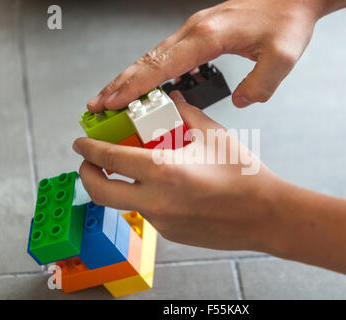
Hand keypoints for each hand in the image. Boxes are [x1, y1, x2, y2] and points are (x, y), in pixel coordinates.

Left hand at [74, 91, 283, 251]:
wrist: (265, 215)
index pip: (111, 158)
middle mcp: (156, 201)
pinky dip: (148, 197)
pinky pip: (149, 213)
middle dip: (88, 174)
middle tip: (91, 163)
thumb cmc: (244, 175)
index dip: (89, 149)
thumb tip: (174, 101)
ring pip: (126, 202)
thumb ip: (187, 115)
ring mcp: (162, 222)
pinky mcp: (171, 234)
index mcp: (164, 171)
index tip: (80, 143)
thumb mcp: (214, 136)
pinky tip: (171, 188)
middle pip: (101, 192)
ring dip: (123, 185)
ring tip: (142, 170)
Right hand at [87, 0, 329, 110]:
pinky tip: (144, 83)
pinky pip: (166, 54)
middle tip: (97, 104)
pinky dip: (149, 70)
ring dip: (130, 77)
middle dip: (119, 84)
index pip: (161, 66)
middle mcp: (194, 30)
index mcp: (207, 36)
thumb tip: (240, 102)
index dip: (133, 87)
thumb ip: (259, 86)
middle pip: (147, 60)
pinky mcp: (200, 33)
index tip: (112, 102)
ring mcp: (195, 30)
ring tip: (112, 97)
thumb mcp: (282, 58)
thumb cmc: (287, 20)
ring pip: (153, 56)